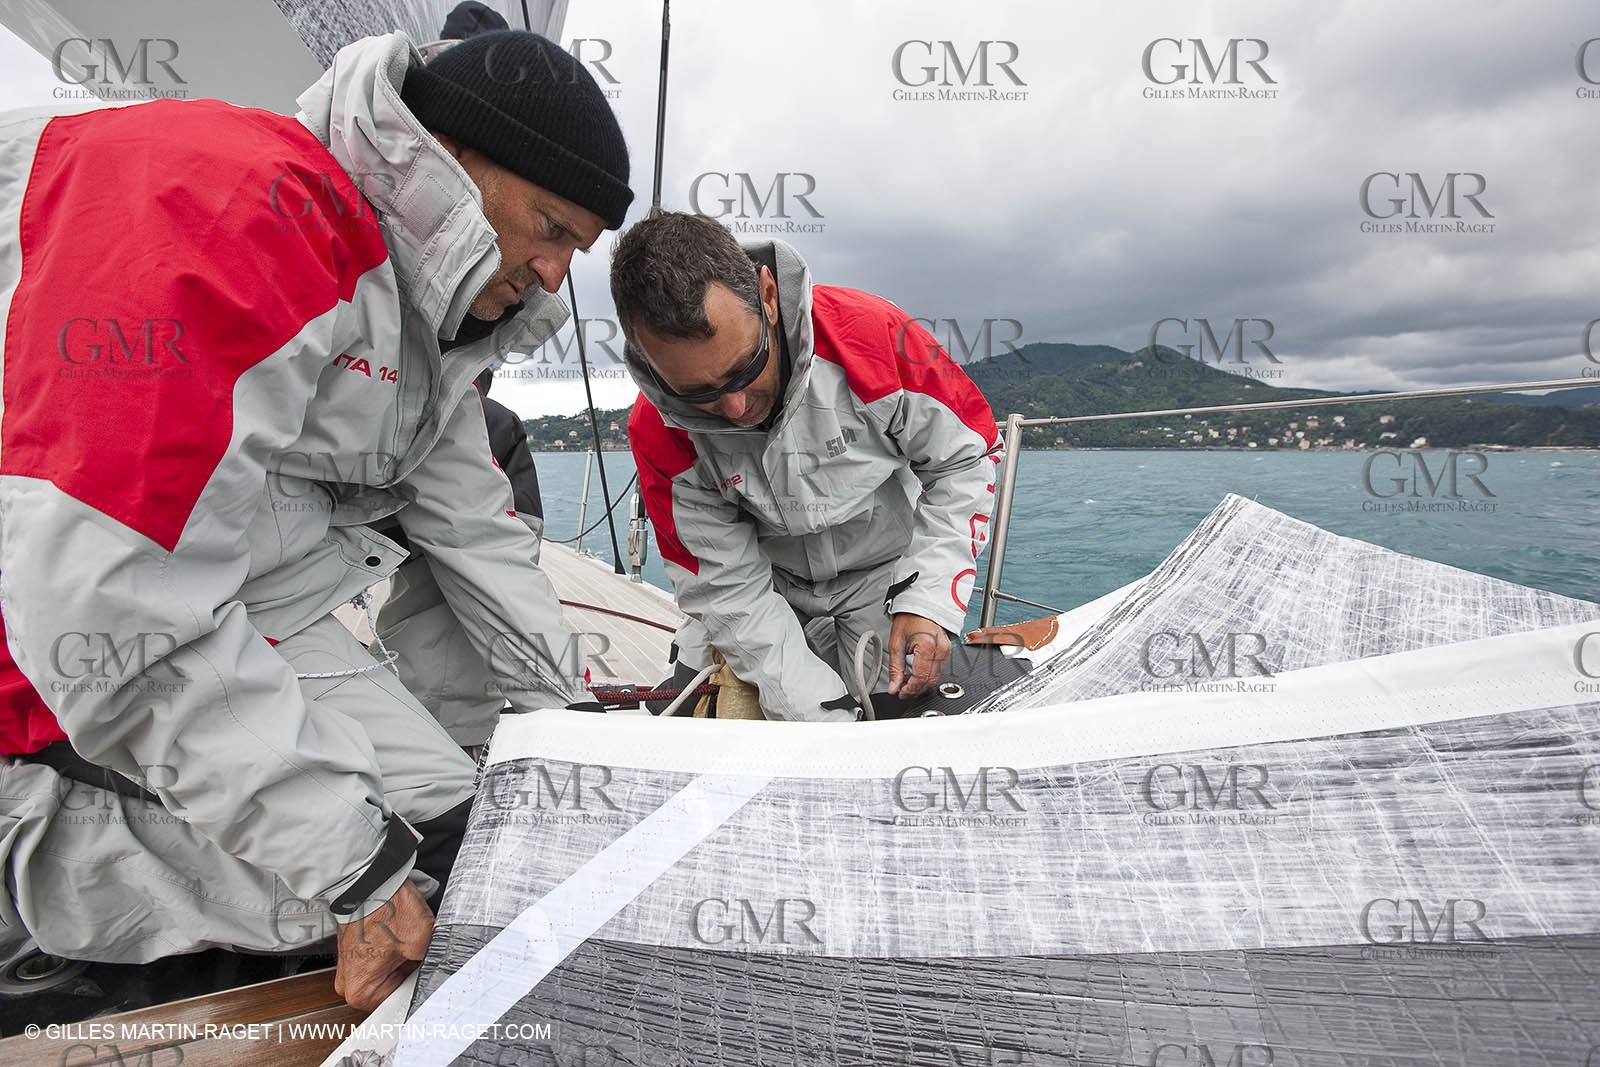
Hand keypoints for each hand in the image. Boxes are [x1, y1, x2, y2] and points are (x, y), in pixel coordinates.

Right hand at [334, 879, 434, 1010]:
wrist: (370, 880)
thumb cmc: (387, 908)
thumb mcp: (422, 941)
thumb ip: (432, 963)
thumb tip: (440, 970)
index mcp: (360, 991)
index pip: (398, 1003)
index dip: (417, 986)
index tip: (425, 972)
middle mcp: (349, 983)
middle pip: (392, 989)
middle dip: (410, 973)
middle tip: (418, 953)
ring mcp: (351, 967)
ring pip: (388, 974)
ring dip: (403, 961)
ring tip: (408, 942)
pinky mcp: (355, 952)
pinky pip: (380, 960)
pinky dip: (394, 951)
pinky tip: (400, 936)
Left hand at [886, 612, 950, 698]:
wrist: (920, 606)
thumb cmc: (909, 619)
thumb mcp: (896, 643)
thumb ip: (895, 668)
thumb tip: (894, 686)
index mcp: (927, 646)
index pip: (920, 677)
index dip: (909, 689)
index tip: (900, 693)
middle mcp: (940, 649)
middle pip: (930, 680)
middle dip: (915, 689)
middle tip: (902, 691)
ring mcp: (946, 650)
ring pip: (935, 678)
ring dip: (921, 684)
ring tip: (907, 683)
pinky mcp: (947, 651)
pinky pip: (939, 670)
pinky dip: (927, 677)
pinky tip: (916, 676)